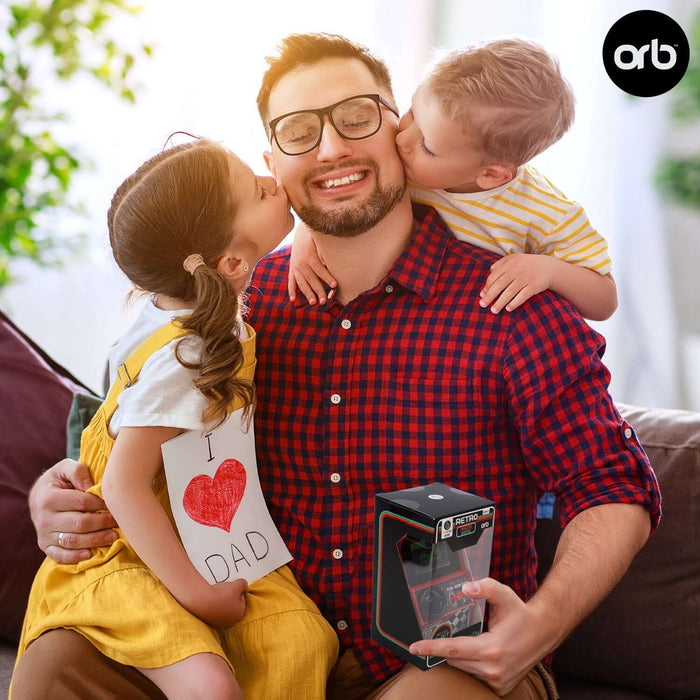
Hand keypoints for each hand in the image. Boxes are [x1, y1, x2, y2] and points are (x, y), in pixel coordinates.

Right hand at [29, 459, 117, 563]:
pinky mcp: (45, 546)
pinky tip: (91, 554)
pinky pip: (60, 555)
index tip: (114, 503)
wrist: (39, 495)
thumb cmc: (58, 480)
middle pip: (80, 524)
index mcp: (48, 498)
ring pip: (73, 541)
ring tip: (113, 536)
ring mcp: (43, 535)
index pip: (81, 502)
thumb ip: (78, 471)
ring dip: (96, 540)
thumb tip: (91, 487)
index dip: (101, 503)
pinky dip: (75, 557)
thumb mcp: (65, 468)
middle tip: (118, 520)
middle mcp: (43, 519)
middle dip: (103, 522)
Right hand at [186, 578, 247, 627]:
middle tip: (226, 589)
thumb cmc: (221, 595)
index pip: (243, 599)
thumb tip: (244, 585)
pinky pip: (214, 611)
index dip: (238, 590)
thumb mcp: (236, 585)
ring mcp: (218, 622)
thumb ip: (243, 584)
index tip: (234, 586)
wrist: (202, 601)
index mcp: (240, 614)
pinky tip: (211, 598)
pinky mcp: (208, 621)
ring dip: (221, 600)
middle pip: (233, 605)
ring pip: (223, 608)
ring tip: (217, 592)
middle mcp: (230, 621)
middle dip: (230, 597)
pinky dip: (213, 604)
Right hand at [288, 222, 336, 303]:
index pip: (320, 269)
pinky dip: (291, 290)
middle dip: (318, 290)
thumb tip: (327, 263)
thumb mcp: (319, 240)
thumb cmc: (313, 237)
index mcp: (309, 256)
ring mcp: (295, 266)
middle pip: (311, 279)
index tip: (335, 285)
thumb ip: (323, 252)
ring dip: (307, 293)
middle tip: (324, 301)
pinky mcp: (292, 268)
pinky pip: (291, 281)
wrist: (300, 231)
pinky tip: (293, 300)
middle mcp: (301, 263)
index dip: (327, 277)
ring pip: (301, 282)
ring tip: (313, 302)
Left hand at [408, 579, 551, 695]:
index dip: (431, 648)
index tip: (415, 647)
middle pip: (455, 660)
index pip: (452, 649)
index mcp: (491, 650)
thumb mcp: (504, 595)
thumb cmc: (521, 615)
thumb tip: (466, 588)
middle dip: (444, 648)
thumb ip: (485, 587)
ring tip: (465, 642)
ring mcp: (497, 682)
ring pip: (464, 669)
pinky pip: (474, 677)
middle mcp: (493, 670)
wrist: (543, 633)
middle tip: (440, 637)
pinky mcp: (500, 688)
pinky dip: (470, 665)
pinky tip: (474, 653)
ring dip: (458, 657)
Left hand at [480, 254, 554, 312]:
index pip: (493, 277)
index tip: (482, 295)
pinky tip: (508, 309)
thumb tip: (489, 273)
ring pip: (509, 292)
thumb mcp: (514, 259)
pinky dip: (514, 303)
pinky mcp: (534, 286)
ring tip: (493, 311)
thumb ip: (501, 263)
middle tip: (482, 305)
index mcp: (509, 263)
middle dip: (489, 296)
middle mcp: (517, 270)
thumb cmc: (526, 264)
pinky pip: (522, 296)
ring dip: (500, 303)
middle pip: (499, 285)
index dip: (487, 287)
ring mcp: (526, 278)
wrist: (548, 267)